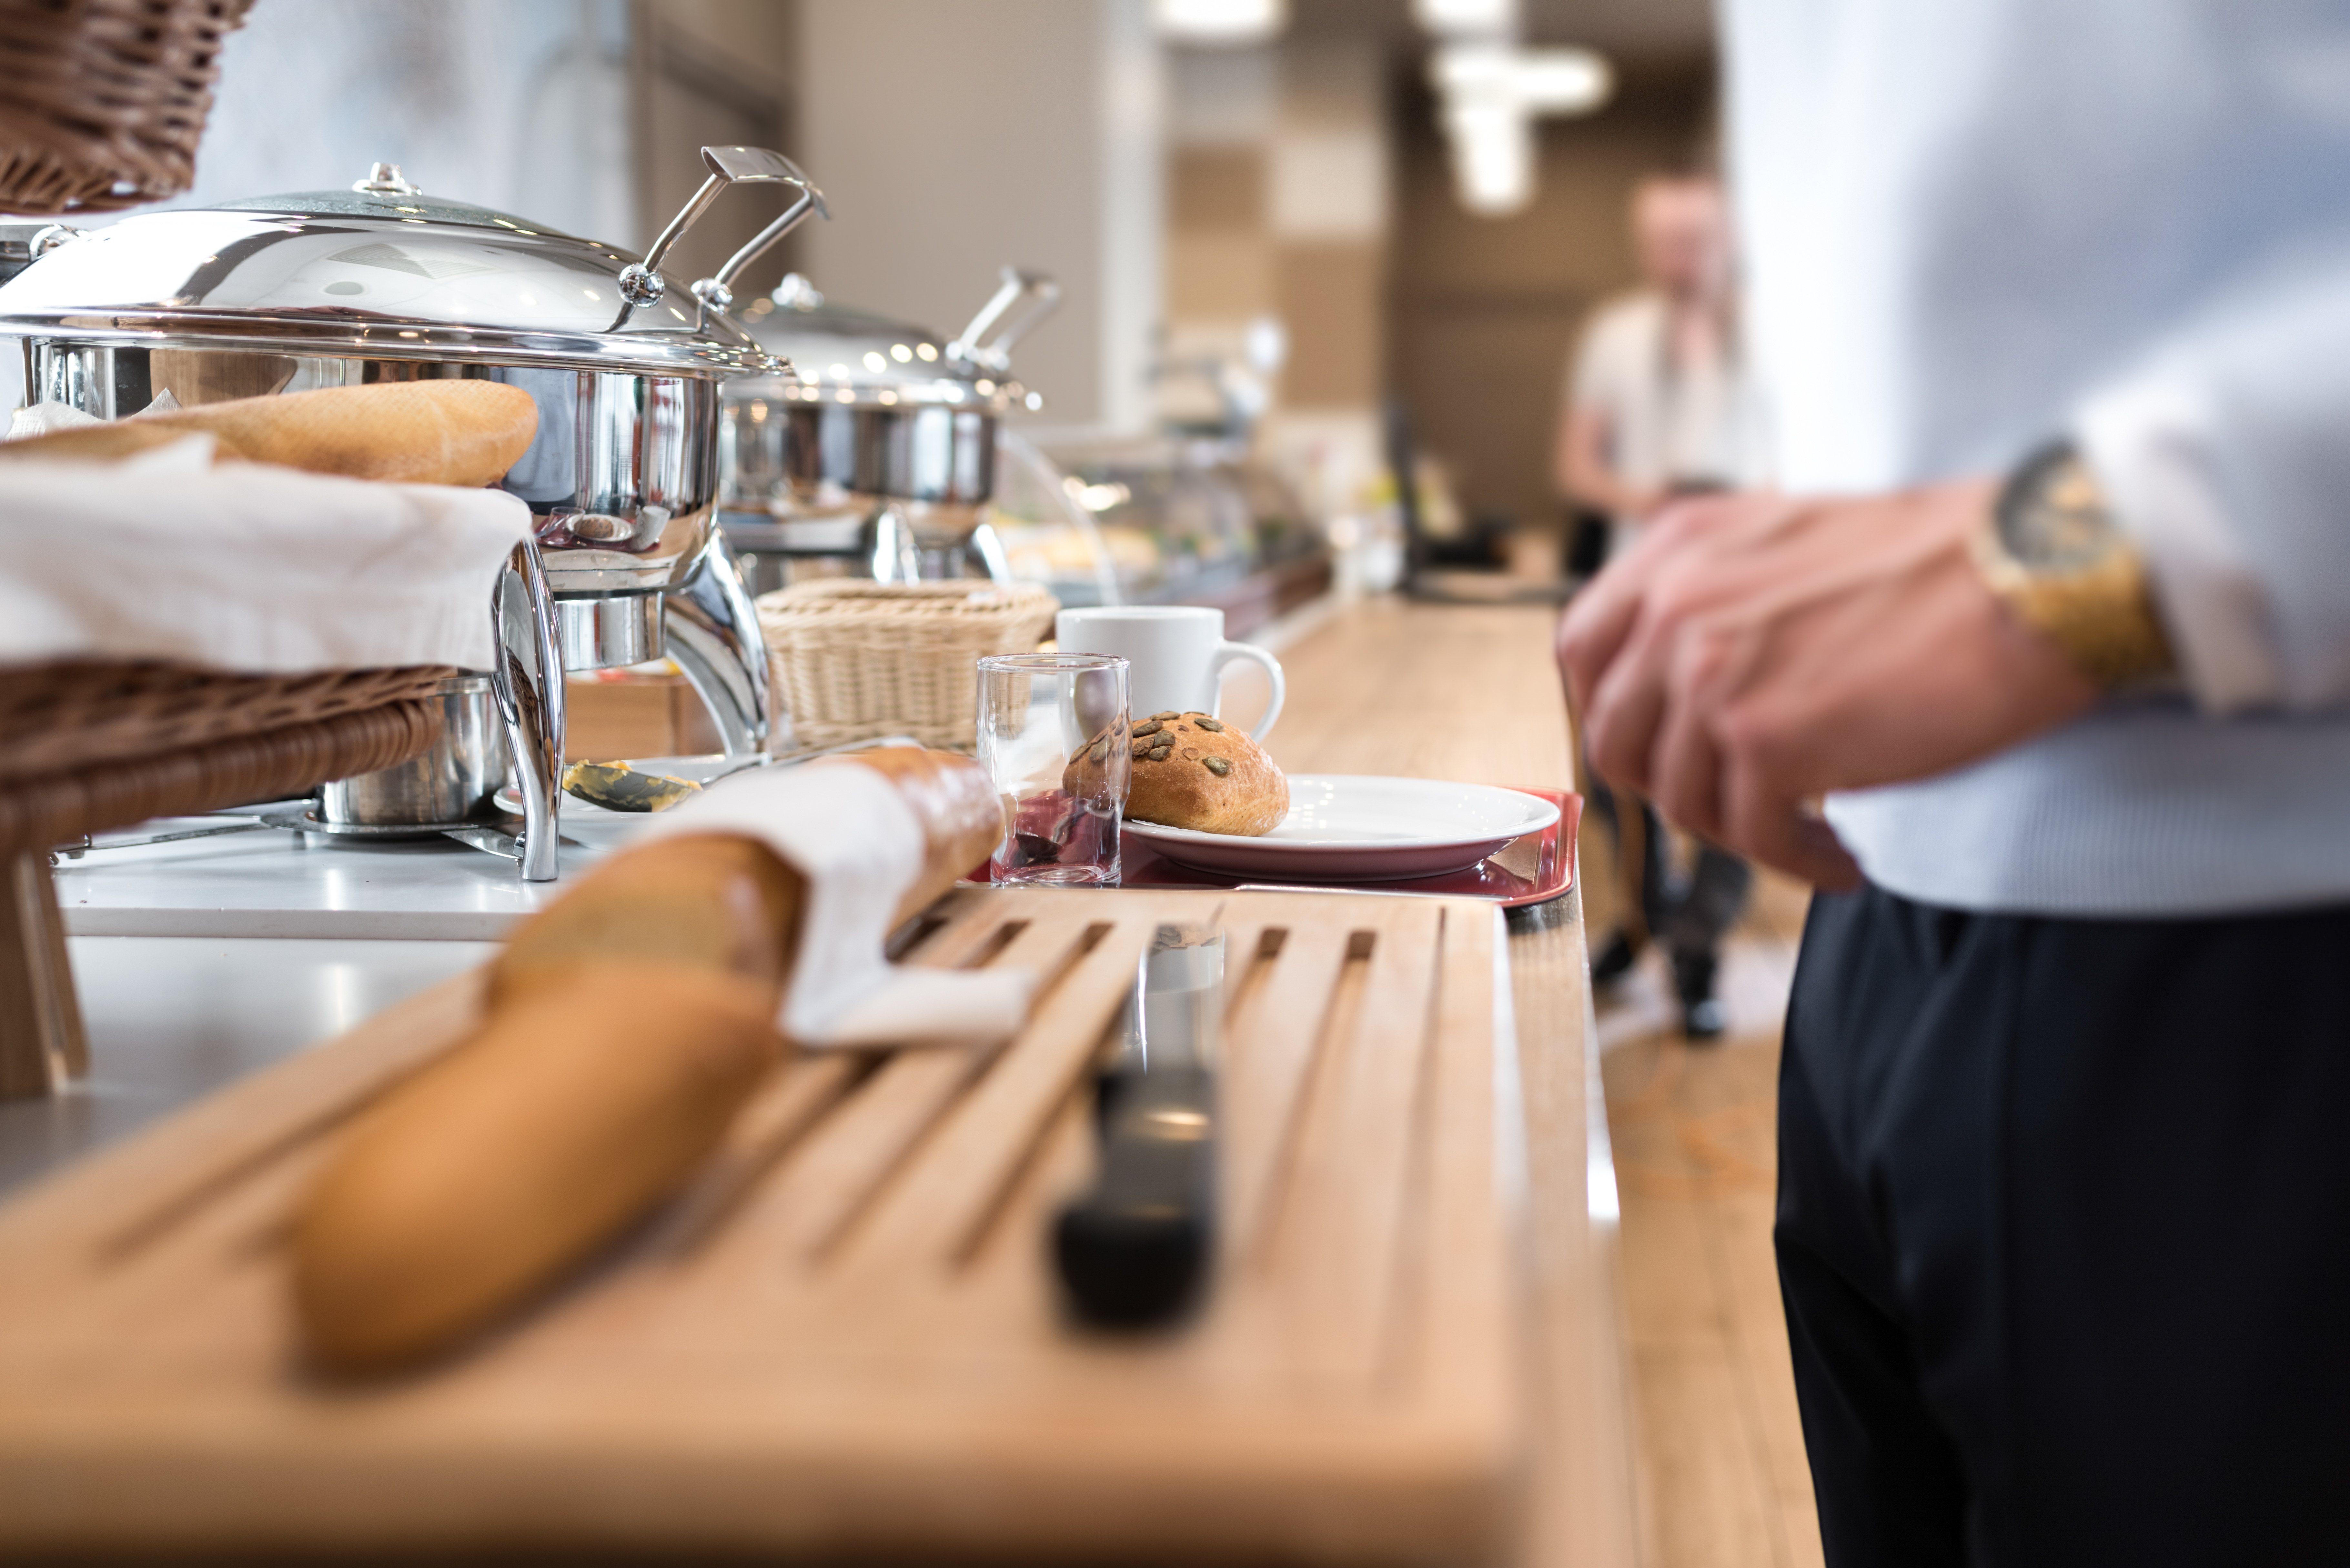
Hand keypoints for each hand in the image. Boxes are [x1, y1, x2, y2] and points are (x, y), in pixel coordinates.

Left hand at [1555, 481, 2098, 887]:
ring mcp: (1712, 675)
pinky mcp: (1764, 741)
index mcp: (1677, 549)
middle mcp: (1677, 605)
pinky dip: (1794, 860)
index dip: (1609, 711)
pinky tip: (1840, 857)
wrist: (2031, 576)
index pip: (1582, 650)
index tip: (1653, 746)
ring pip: (1680, 797)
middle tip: (1729, 803)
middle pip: (1615, 737)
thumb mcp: (1786, 543)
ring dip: (1741, 830)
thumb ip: (1718, 596)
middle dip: (1669, 787)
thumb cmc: (1936, 564)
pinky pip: (1750, 833)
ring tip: (1804, 833)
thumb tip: (1681, 678)